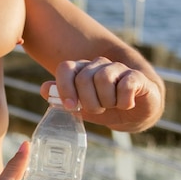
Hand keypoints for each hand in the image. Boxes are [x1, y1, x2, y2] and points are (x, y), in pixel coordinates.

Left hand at [40, 57, 163, 130]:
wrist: (135, 114)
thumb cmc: (105, 108)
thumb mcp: (81, 107)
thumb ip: (63, 98)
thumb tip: (44, 88)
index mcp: (81, 70)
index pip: (65, 68)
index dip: (64, 87)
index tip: (70, 106)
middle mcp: (98, 65)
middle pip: (84, 78)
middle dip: (89, 102)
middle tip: (98, 109)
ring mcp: (118, 68)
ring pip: (103, 79)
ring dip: (106, 101)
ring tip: (112, 106)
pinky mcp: (136, 76)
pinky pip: (126, 85)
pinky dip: (124, 101)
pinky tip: (127, 104)